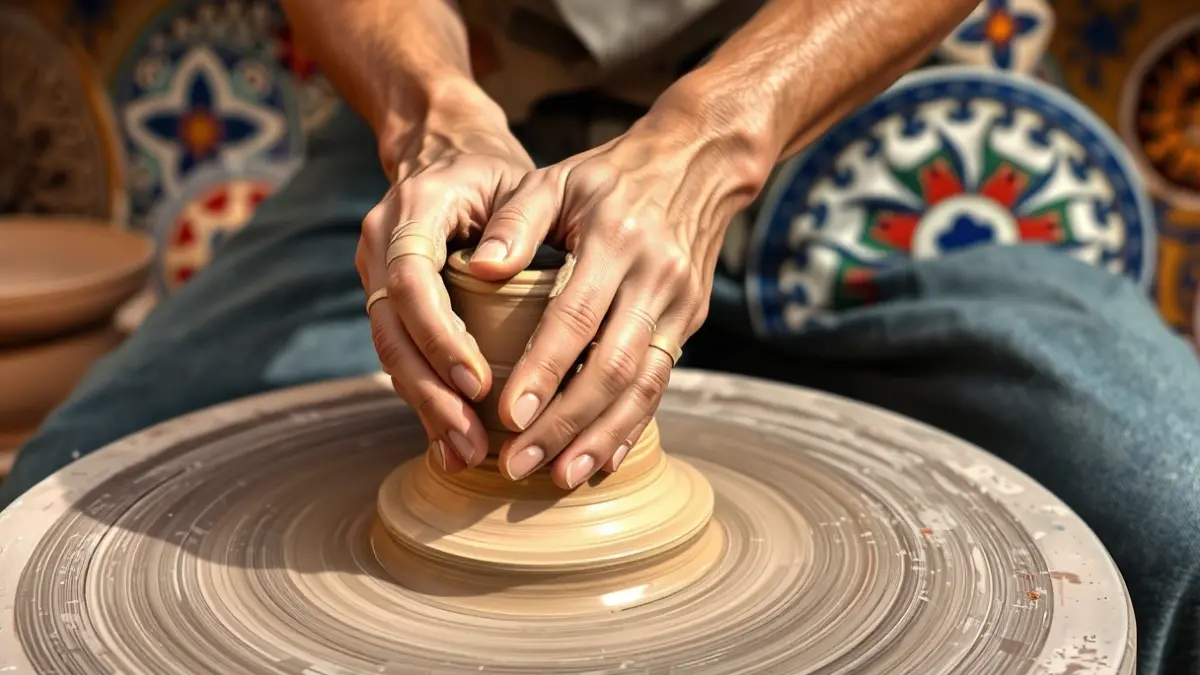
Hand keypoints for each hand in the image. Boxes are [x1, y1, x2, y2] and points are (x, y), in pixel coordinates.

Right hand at [359, 91, 533, 474]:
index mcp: (410, 213)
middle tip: (470, 438)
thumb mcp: (514, 183)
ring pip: (391, 354)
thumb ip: (512, 220)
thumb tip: (497, 268)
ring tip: (463, 453)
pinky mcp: (390, 306)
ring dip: (426, 407)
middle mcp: (381, 248)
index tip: (480, 381)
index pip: (410, 281)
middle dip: (430, 391)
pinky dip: (425, 401)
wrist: (451, 156)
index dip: (440, 336)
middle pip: (392, 332)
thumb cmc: (495, 175)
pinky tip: (449, 444)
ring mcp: (377, 279)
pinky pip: (401, 358)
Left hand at [466, 93, 770, 488]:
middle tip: (522, 464)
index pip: (576, 317)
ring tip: (562, 475)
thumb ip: (516, 221)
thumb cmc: (610, 176)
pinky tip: (605, 457)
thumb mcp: (556, 179)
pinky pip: (661, 381)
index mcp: (615, 239)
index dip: (545, 370)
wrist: (700, 165)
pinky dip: (634, 423)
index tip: (509, 416)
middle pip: (613, 365)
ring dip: (603, 436)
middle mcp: (655, 276)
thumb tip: (480, 269)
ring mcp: (680, 303)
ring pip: (643, 385)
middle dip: (567, 422)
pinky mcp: (689, 321)